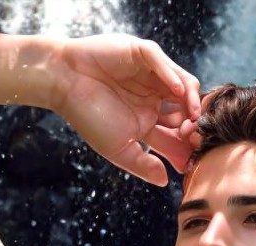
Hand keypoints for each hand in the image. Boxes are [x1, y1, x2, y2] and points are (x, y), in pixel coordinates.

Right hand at [51, 34, 200, 186]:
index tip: (192, 160)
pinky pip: (161, 62)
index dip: (187, 145)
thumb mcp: (118, 148)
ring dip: (192, 99)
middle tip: (194, 137)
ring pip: (183, 83)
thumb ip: (142, 165)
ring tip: (193, 114)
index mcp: (150, 119)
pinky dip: (171, 74)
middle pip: (187, 109)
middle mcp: (155, 97)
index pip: (178, 133)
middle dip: (194, 124)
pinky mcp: (141, 54)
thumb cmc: (87, 116)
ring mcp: (151, 75)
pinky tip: (177, 91)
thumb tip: (165, 181)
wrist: (61, 85)